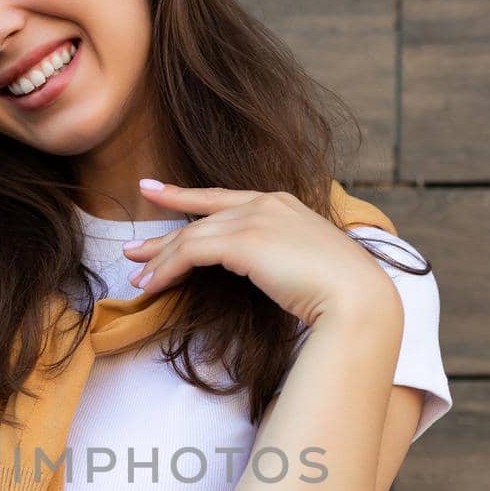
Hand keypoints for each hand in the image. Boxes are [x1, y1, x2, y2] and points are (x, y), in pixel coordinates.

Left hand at [122, 180, 394, 328]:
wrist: (357, 297)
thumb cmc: (341, 292)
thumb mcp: (308, 264)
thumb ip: (283, 257)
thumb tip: (270, 271)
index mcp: (282, 203)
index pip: (222, 197)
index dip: (185, 195)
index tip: (155, 192)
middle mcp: (266, 204)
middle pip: (200, 217)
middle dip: (162, 236)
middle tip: (132, 250)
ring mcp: (255, 219)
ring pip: (191, 237)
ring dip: (160, 261)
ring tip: (137, 279)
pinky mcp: (244, 241)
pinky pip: (191, 253)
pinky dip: (168, 269)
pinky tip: (152, 285)